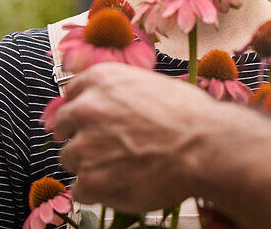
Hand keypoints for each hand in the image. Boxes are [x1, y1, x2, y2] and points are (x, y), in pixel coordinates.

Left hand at [54, 63, 231, 212]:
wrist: (206, 145)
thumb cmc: (191, 116)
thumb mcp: (154, 84)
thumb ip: (123, 92)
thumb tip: (113, 104)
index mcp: (102, 79)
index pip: (72, 92)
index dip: (85, 109)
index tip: (92, 120)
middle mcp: (86, 107)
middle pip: (64, 125)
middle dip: (81, 136)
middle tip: (106, 147)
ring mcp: (84, 145)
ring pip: (70, 159)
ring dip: (90, 165)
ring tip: (124, 167)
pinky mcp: (90, 180)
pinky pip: (81, 189)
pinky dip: (99, 191)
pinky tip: (125, 183)